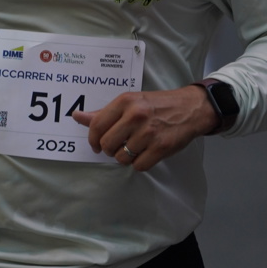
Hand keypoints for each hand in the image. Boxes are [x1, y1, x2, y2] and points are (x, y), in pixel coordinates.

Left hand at [73, 85, 218, 171]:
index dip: (93, 140)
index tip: (97, 145)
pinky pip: (138, 166)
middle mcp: (136, 115)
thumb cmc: (156, 105)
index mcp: (125, 101)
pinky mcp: (161, 147)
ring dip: (125, 157)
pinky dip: (140, 163)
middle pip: (107, 144)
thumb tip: (77, 116)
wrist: (190, 108)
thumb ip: (103, 113)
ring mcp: (149, 132)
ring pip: (121, 158)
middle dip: (110, 150)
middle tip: (119, 146)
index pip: (96, 126)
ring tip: (135, 147)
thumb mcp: (130, 102)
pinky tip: (146, 153)